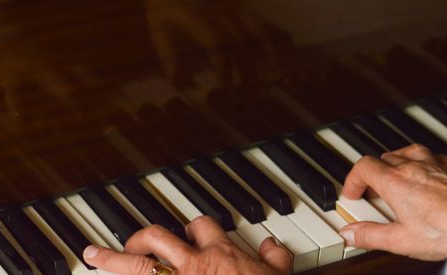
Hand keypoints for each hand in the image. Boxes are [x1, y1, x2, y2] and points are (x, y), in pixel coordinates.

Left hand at [81, 216, 292, 274]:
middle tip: (133, 240)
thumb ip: (276, 255)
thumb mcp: (280, 271)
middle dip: (142, 237)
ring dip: (113, 260)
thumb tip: (274, 245)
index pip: (201, 227)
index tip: (191, 230)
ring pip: (140, 267)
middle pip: (160, 238)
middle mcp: (193, 264)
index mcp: (220, 251)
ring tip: (92, 256)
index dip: (193, 226)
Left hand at [144, 0, 289, 87]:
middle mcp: (221, 9)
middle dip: (247, 69)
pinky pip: (267, 24)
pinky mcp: (245, 8)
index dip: (224, 66)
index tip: (225, 87)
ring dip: (271, 56)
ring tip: (277, 78)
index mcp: (197, 14)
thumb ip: (168, 54)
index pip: (218, 42)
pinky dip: (281, 41)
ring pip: (259, 31)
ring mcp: (236, 7)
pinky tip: (288, 59)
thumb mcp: (158, 26)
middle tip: (249, 94)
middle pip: (242, 41)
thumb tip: (179, 83)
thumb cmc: (164, 3)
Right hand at [340, 144, 446, 260]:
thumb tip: (350, 234)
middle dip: (371, 176)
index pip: (364, 167)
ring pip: (404, 153)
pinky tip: (421, 175)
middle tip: (371, 195)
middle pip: (382, 160)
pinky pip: (429, 157)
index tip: (353, 194)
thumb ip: (370, 236)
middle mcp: (412, 168)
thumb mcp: (399, 240)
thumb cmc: (444, 232)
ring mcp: (432, 166)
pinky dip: (419, 164)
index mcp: (395, 182)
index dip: (353, 180)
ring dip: (393, 165)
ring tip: (392, 182)